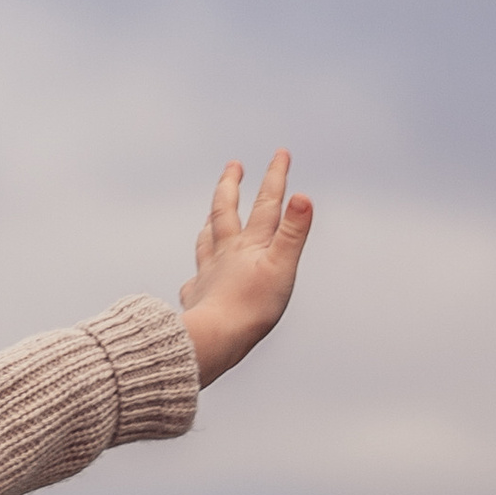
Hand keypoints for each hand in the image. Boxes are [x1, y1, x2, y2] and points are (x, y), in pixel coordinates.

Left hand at [179, 151, 313, 386]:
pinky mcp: (196, 301)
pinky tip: (193, 282)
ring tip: (210, 215)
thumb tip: (302, 196)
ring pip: (206, 242)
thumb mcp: (281, 267)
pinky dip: (195, 279)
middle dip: (231, 185)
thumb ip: (292, 232)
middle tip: (234, 165)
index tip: (280, 153)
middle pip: (224, 211)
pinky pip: (193, 285)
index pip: (266, 204)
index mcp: (248, 244)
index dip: (275, 177)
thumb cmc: (250, 308)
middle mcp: (224, 254)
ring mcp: (207, 276)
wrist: (213, 341)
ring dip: (210, 224)